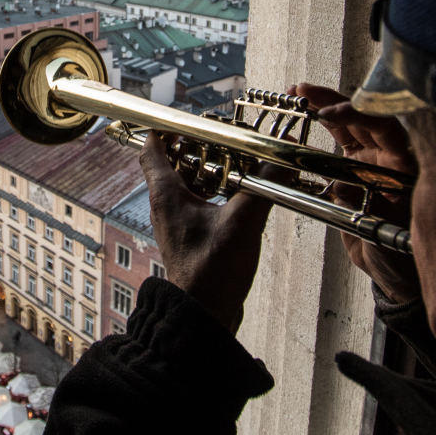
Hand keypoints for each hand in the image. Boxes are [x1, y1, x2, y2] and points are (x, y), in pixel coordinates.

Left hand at [140, 133, 284, 333]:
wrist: (204, 316)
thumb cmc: (211, 273)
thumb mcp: (242, 223)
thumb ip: (263, 187)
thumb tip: (283, 162)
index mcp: (167, 195)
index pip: (152, 148)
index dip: (167, 128)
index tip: (190, 118)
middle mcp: (166, 207)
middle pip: (173, 163)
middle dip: (199, 147)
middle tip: (225, 138)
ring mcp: (178, 224)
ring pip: (188, 185)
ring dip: (210, 171)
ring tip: (237, 161)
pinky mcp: (192, 238)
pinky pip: (199, 205)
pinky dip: (216, 194)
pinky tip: (241, 196)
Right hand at [289, 83, 420, 302]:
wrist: (396, 271)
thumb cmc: (400, 256)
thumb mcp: (384, 237)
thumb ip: (367, 214)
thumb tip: (343, 190)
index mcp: (406, 166)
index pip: (384, 126)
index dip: (357, 115)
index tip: (328, 114)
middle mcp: (391, 157)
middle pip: (364, 116)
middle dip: (333, 100)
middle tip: (302, 92)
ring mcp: (374, 160)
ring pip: (350, 124)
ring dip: (324, 106)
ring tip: (297, 94)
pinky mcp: (357, 168)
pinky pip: (341, 139)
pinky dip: (323, 126)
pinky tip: (304, 114)